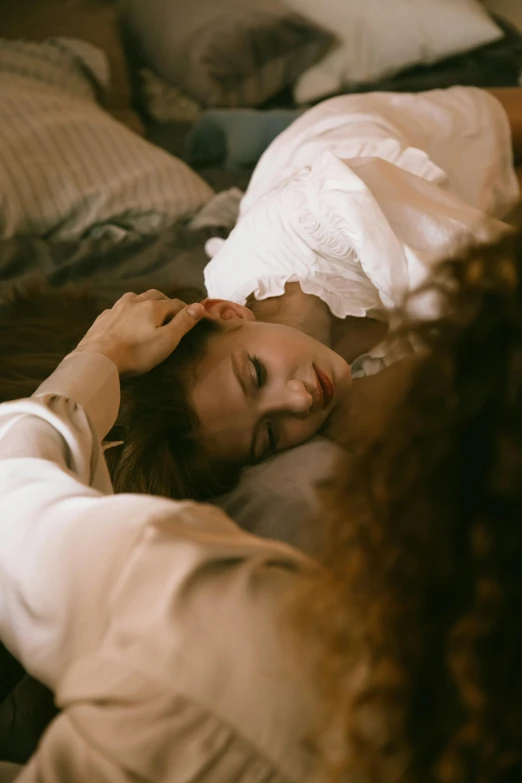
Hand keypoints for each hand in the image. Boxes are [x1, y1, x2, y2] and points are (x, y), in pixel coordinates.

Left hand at [74, 290, 203, 375]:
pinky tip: (125, 321)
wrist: (97, 359)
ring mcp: (116, 308)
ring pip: (134, 298)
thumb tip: (200, 306)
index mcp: (153, 306)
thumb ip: (184, 322)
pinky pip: (118, 309)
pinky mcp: (103, 318)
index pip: (175, 304)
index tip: (191, 316)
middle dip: (165, 302)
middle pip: (154, 296)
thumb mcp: (167, 340)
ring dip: (144, 302)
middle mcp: (134, 302)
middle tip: (171, 313)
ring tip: (148, 313)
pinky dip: (127, 312)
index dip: (186, 309)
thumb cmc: (137, 353)